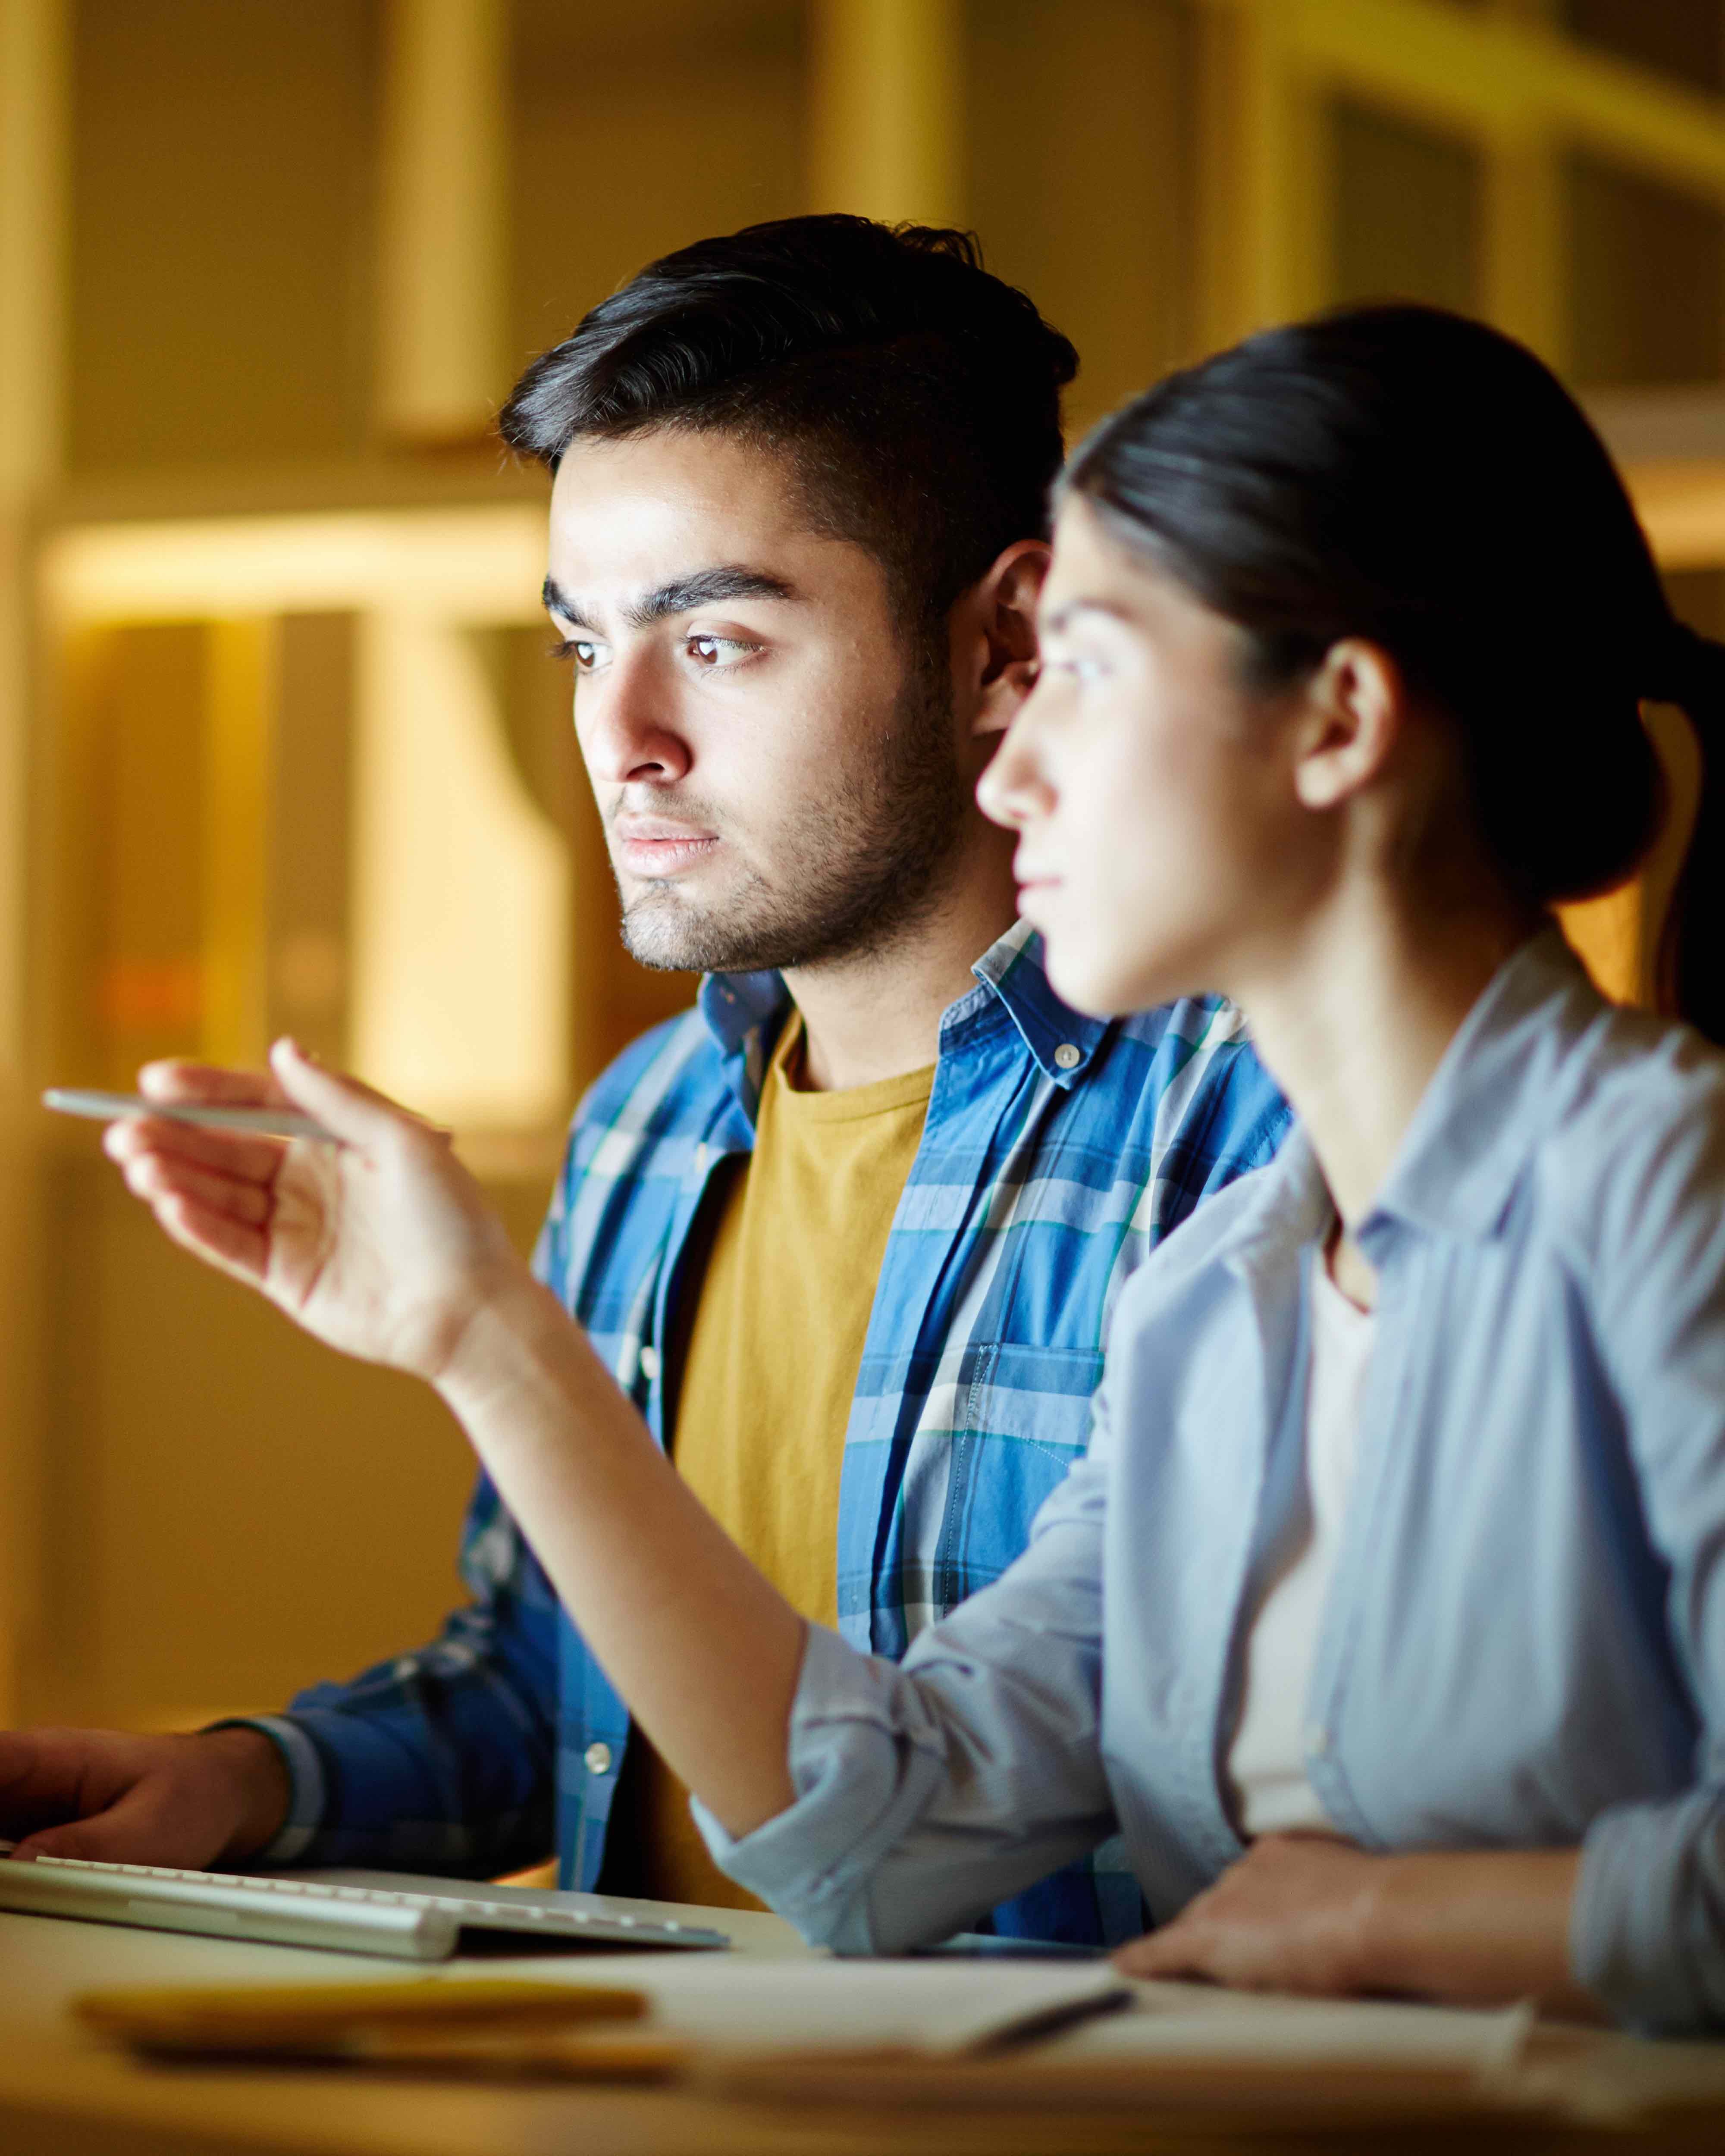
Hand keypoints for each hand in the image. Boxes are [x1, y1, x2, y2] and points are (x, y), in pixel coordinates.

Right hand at [0, 1726, 289, 1867]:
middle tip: (6, 1873)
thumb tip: (24, 1862)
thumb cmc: (195, 1794)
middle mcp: (29, 1776)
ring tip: (13, 1889)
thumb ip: (90, 1845)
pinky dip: (5, 1872)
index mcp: (54, 1756)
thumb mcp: (154, 1826)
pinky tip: (15, 1891)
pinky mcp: (29, 1833)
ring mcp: (24, 1805)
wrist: (222, 1792)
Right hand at [103, 1044, 528, 1382]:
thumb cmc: (452, 1218)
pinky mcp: (285, 1276)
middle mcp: (307, 1179)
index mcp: (335, 1139)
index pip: (256, 1106)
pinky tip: (169, 1204)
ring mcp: (292, 1228)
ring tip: (136, 1161)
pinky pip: (230, 1245)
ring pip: (217, 1196)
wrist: (471, 1306)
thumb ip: (338, 1098)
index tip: (154, 1081)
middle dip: (171, 1137)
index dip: (206, 1092)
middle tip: (122, 1129)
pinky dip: (197, 1225)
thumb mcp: (404, 1140)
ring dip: (173, 1177)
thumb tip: (283, 1049)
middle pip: (224, 1150)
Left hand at [1115, 1834, 1592, 2015]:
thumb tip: (1384, 1921)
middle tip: (1237, 1962)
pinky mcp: (1210, 1937)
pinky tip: (1120, 1970)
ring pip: (1198, 1927)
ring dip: (1194, 1950)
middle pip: (1222, 1902)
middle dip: (1225, 1931)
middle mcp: (1248, 1868)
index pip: (1255, 1883)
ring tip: (1180, 1975)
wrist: (1379, 1914)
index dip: (1255, 1909)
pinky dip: (1144, 1961)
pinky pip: (1165, 1950)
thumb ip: (1358, 1904)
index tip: (1262, 1925)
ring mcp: (1227, 1901)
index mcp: (1286, 1853)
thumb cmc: (1392, 1907)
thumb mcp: (1370, 1896)